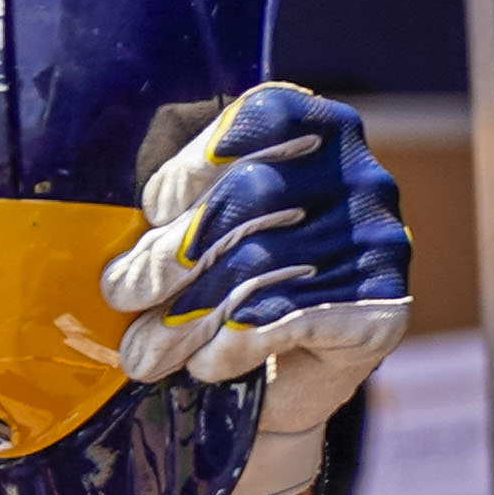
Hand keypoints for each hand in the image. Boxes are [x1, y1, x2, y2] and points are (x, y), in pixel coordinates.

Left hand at [103, 85, 412, 494]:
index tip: (153, 208)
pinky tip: (204, 365)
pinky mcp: (382, 308)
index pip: (264, 115)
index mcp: (313, 129)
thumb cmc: (226, 283)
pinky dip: (233, 346)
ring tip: (142, 354)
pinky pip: (291, 320)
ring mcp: (379, 239)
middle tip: (120, 293)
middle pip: (255, 197)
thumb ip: (168, 204)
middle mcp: (359, 174)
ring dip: (188, 317)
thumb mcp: (193, 229)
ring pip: (264, 267)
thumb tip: (111, 221)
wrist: (284, 379)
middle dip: (174, 251)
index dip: (201, 159)